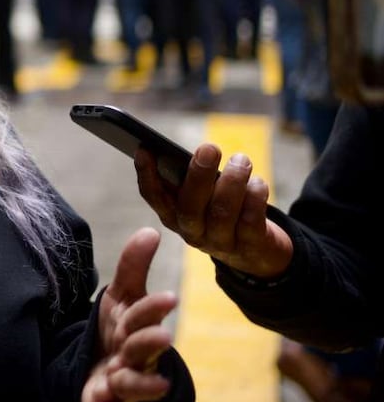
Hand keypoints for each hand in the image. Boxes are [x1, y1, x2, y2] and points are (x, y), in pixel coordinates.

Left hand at [83, 228, 177, 401]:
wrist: (104, 370)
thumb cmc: (119, 330)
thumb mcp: (122, 296)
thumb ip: (133, 266)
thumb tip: (151, 230)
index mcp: (136, 325)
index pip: (146, 314)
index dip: (155, 307)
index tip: (169, 298)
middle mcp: (134, 354)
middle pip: (142, 349)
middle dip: (150, 342)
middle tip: (162, 337)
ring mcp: (123, 380)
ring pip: (132, 383)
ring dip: (135, 381)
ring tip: (122, 376)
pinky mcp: (107, 400)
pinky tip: (103, 398)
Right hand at [135, 144, 293, 278]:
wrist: (256, 253)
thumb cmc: (223, 210)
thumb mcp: (203, 198)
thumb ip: (192, 179)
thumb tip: (193, 152)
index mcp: (173, 216)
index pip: (154, 197)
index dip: (146, 175)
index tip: (145, 149)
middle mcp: (192, 232)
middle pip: (189, 207)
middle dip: (198, 175)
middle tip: (209, 148)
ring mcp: (220, 243)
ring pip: (221, 212)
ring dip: (232, 182)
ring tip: (240, 160)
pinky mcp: (250, 247)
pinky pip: (250, 222)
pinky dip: (255, 198)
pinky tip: (257, 182)